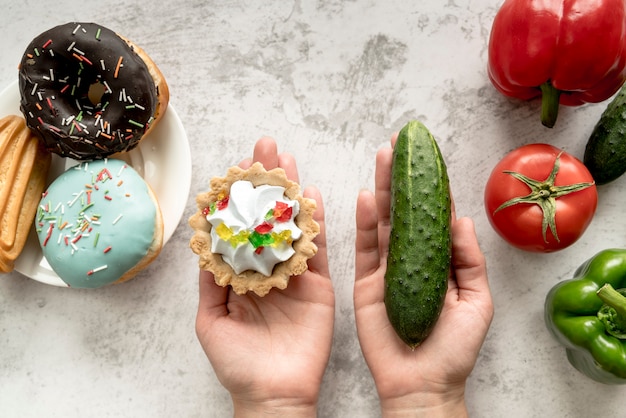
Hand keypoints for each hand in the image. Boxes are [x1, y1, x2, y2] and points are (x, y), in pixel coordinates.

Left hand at [195, 137, 334, 416]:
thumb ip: (210, 282)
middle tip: (264, 147)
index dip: (238, 198)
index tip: (235, 168)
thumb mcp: (211, 320)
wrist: (272, 392)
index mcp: (241, 274)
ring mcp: (295, 274)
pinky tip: (311, 195)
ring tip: (286, 160)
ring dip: (290, 192)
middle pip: (268, 217)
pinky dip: (315, 222)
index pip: (240, 227)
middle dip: (266, 182)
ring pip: (293, 225)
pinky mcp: (318, 284)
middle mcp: (268, 268)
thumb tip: (201, 246)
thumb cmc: (237, 363)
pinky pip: (316, 248)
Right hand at [354, 134, 493, 416]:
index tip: (429, 155)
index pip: (435, 215)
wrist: (423, 382)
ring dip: (383, 188)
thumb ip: (468, 258)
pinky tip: (367, 195)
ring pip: (384, 221)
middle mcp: (411, 258)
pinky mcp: (366, 282)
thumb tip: (459, 217)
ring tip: (384, 156)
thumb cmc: (455, 348)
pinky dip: (364, 221)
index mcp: (439, 261)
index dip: (432, 185)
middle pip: (405, 210)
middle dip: (402, 176)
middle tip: (399, 144)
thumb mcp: (477, 300)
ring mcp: (386, 269)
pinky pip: (364, 247)